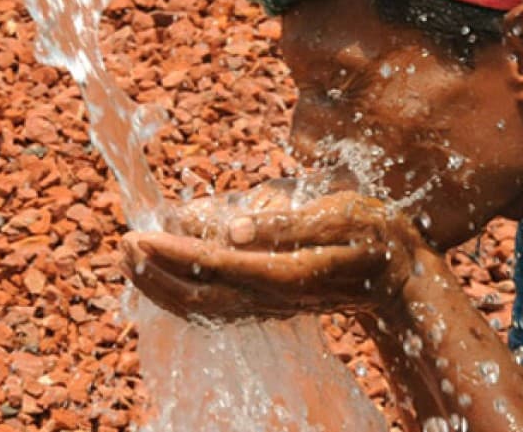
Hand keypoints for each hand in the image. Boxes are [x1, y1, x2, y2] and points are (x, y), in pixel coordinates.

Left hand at [120, 189, 427, 321]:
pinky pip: (216, 307)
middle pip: (197, 295)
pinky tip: (165, 280)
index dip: (171, 253)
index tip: (137, 236)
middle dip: (154, 273)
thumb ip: (286, 223)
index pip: (213, 266)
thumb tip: (234, 227)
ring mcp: (269, 305)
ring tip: (130, 260)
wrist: (401, 279)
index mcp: (285, 273)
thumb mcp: (341, 214)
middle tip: (121, 244)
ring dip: (161, 286)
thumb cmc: (375, 236)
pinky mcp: (271, 303)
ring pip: (203, 306)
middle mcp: (271, 296)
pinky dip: (183, 295)